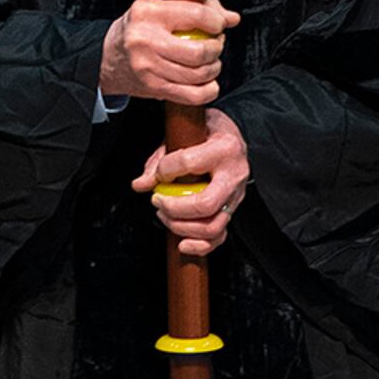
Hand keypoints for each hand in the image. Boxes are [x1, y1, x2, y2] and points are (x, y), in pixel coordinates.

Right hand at [99, 0, 239, 107]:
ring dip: (214, 69)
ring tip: (210, 62)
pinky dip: (208, 90)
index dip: (216, 22)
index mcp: (148, 12)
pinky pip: (192, 95)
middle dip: (217, 49)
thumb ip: (201, 6)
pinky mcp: (153, 88)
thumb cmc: (141, 28)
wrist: (108, 57)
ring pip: (198, 75)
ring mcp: (148, 67)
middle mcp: (145, 39)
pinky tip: (208, 82)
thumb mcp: (162, 7)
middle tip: (215, 45)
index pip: (195, 15)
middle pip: (199, 51)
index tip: (219, 26)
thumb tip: (232, 19)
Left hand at [132, 108, 249, 257]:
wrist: (231, 137)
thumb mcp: (184, 133)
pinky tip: (182, 243)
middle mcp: (234, 174)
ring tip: (164, 215)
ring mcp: (236, 196)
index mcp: (224, 148)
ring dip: (181, 226)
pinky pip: (219, 237)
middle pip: (205, 204)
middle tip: (157, 200)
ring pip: (212, 226)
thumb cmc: (209, 132)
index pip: (189, 163)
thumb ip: (160, 159)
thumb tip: (142, 184)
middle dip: (174, 208)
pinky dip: (199, 246)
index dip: (165, 170)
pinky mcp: (232, 210)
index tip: (158, 172)